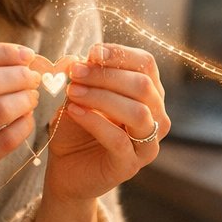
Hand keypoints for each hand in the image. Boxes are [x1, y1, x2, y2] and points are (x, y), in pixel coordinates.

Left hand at [44, 43, 170, 202]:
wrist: (66, 170)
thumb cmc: (76, 130)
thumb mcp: (78, 96)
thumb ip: (82, 78)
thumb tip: (79, 57)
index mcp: (148, 94)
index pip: (146, 64)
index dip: (121, 54)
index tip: (92, 52)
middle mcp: (156, 117)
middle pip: (143, 86)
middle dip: (106, 75)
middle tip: (76, 72)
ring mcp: (147, 144)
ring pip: (138, 112)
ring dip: (102, 97)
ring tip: (72, 92)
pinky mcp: (130, 166)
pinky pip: (119, 140)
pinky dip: (95, 122)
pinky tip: (74, 111)